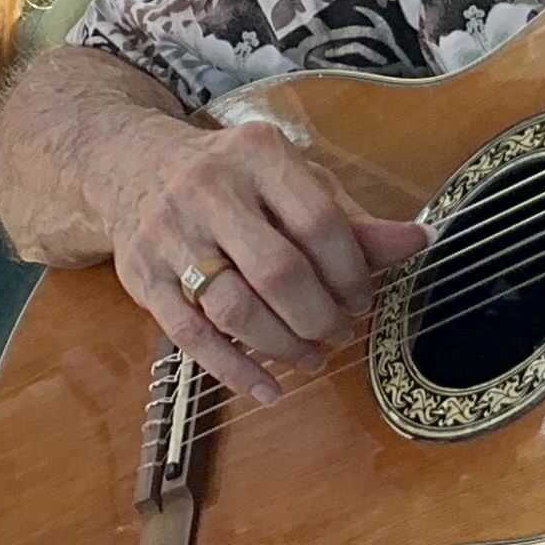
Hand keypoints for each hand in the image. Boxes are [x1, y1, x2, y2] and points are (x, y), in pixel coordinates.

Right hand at [106, 121, 428, 403]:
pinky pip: (189, 336)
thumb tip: (417, 241)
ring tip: (309, 357)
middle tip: (338, 333)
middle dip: (319, 317)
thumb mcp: (290, 180)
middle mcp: (206, 189)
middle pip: (277, 271)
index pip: (319, 223)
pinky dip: (232, 371)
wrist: (127, 161)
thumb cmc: (228, 177)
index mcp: (255, 155)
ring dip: (282, 345)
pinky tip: (266, 389)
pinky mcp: (141, 274)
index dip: (351, 274)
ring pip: (234, 308)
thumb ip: (350, 219)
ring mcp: (167, 233)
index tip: (361, 300)